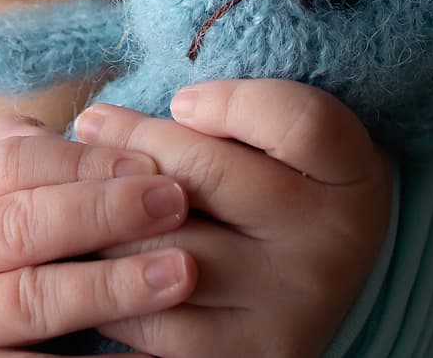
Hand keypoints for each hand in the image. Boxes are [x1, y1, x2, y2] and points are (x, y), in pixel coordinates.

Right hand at [0, 111, 200, 356]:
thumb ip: (13, 180)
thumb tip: (72, 129)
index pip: (6, 164)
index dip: (81, 160)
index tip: (151, 162)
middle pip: (18, 223)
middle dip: (103, 209)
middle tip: (173, 202)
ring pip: (29, 299)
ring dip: (112, 285)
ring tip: (179, 274)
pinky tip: (151, 353)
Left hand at [73, 80, 393, 357]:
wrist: (329, 290)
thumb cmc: (286, 187)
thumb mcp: (289, 143)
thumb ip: (232, 114)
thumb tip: (108, 118)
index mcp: (353, 176)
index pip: (299, 123)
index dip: (229, 104)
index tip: (181, 100)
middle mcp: (331, 245)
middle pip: (209, 175)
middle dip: (136, 143)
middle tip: (92, 124)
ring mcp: (290, 307)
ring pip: (168, 246)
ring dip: (108, 215)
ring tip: (79, 188)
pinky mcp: (245, 356)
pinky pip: (154, 319)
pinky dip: (112, 285)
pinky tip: (95, 256)